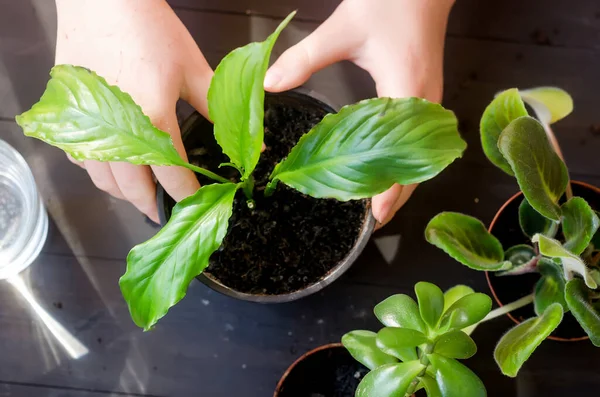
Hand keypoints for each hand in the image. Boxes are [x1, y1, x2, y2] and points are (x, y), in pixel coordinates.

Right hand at [55, 0, 211, 221]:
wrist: (101, 0)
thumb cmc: (150, 30)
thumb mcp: (193, 70)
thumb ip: (221, 110)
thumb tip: (254, 140)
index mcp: (153, 121)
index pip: (173, 178)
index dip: (187, 196)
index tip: (197, 205)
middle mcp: (117, 133)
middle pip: (132, 190)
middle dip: (152, 205)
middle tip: (165, 210)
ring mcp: (87, 127)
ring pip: (103, 180)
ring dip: (124, 193)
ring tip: (141, 193)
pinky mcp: (69, 117)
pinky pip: (81, 159)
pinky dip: (99, 171)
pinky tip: (113, 166)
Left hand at [264, 0, 454, 226]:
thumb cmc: (389, 2)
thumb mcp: (342, 30)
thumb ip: (304, 58)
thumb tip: (270, 84)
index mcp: (408, 91)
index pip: (404, 155)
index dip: (391, 189)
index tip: (375, 216)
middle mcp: (426, 104)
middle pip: (420, 164)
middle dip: (399, 194)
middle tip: (374, 221)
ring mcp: (430, 102)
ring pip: (423, 155)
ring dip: (404, 180)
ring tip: (380, 203)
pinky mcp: (427, 96)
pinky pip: (420, 140)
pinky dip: (406, 160)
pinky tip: (388, 169)